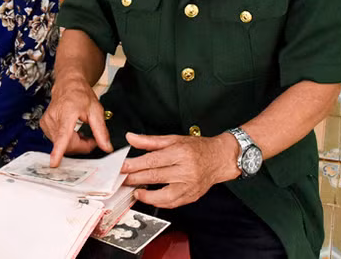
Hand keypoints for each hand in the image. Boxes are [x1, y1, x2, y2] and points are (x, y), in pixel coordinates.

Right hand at [40, 77, 112, 166]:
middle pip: (68, 145)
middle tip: (92, 138)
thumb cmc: (81, 94)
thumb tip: (107, 148)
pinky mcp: (44, 126)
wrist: (68, 84)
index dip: (58, 151)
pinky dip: (67, 140)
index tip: (54, 163)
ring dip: (75, 143)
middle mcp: (54, 118)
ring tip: (82, 133)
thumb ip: (101, 131)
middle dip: (82, 146)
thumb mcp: (96, 110)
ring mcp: (47, 123)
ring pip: (63, 145)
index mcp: (67, 113)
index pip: (63, 135)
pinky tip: (72, 132)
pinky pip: (58, 141)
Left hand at [120, 132, 239, 208]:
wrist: (219, 158)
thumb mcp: (173, 139)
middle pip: (155, 176)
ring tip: (135, 191)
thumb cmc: (196, 148)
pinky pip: (172, 203)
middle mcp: (186, 170)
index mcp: (180, 153)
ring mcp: (190, 185)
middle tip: (121, 180)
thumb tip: (130, 138)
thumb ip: (150, 141)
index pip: (152, 160)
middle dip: (135, 179)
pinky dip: (158, 202)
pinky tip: (149, 197)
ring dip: (146, 195)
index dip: (135, 165)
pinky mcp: (192, 196)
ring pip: (164, 195)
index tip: (122, 167)